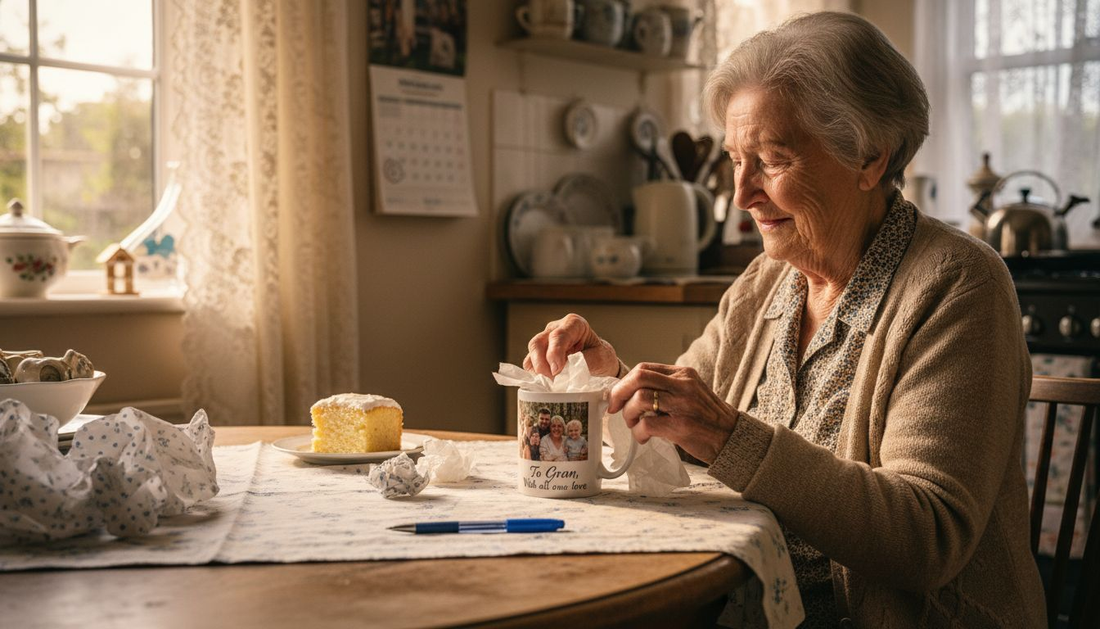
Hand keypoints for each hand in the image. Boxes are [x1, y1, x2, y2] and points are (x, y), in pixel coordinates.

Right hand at [523, 314, 618, 377]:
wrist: (600, 362)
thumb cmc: (601, 357)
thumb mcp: (600, 358)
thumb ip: (584, 361)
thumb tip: (565, 369)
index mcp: (573, 324)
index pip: (558, 335)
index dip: (555, 353)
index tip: (558, 370)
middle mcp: (555, 329)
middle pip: (537, 343)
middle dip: (542, 364)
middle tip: (553, 380)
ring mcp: (545, 341)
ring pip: (531, 354)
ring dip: (538, 370)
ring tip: (554, 382)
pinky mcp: (539, 354)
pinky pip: (529, 364)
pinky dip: (536, 374)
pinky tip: (549, 381)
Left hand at [608, 362, 738, 463]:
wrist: (733, 438)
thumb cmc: (707, 418)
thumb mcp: (690, 393)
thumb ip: (666, 388)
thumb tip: (631, 393)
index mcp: (684, 374)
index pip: (645, 368)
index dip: (624, 382)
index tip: (616, 396)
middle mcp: (684, 385)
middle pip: (638, 377)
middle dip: (619, 393)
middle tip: (614, 408)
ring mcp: (683, 405)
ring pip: (640, 399)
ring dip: (629, 414)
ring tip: (634, 424)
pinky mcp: (682, 426)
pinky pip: (647, 424)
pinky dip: (638, 432)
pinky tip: (643, 438)